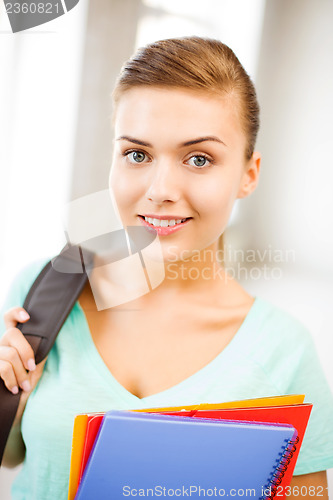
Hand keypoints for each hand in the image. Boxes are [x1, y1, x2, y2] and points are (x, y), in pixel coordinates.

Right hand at [0, 307, 45, 425]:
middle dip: (26, 351)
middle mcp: (0, 344)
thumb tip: (45, 338)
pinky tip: (14, 389)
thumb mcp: (34, 366)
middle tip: (32, 368)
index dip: (16, 312)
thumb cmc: (24, 385)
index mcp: (12, 341)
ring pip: (9, 354)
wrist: (13, 408)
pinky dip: (12, 379)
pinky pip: (3, 367)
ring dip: (20, 373)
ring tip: (24, 385)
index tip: (27, 318)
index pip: (9, 318)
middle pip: (12, 334)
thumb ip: (36, 351)